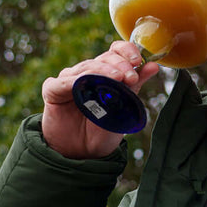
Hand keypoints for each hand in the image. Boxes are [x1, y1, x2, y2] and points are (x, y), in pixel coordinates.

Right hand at [41, 41, 159, 157]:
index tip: (139, 61)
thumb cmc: (102, 131)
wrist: (83, 155)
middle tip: (131, 77)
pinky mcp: (52, 91)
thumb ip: (135, 86)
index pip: (115, 52)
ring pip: (86, 68)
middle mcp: (87, 73)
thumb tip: (154, 65)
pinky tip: (86, 82)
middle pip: (103, 59)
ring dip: (103, 71)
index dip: (127, 51)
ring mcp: (69, 80)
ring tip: (118, 79)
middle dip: (120, 65)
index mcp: (105, 73)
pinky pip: (63, 82)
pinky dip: (74, 81)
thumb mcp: (123, 108)